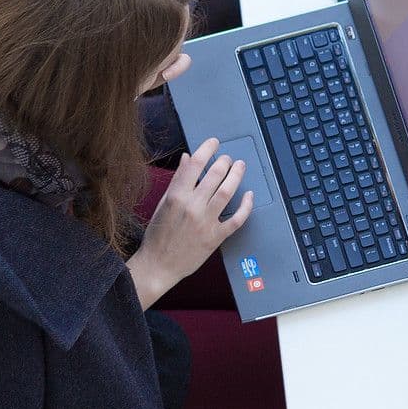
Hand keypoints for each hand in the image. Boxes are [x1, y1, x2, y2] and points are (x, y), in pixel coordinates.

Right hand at [129, 138, 251, 306]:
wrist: (158, 265)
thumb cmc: (158, 235)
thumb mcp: (163, 204)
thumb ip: (177, 181)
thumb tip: (188, 158)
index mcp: (176, 197)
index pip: (194, 165)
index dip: (207, 149)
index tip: (214, 143)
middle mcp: (191, 207)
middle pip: (214, 175)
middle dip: (225, 162)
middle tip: (228, 158)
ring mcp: (205, 222)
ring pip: (227, 192)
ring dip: (236, 176)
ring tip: (240, 166)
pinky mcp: (215, 237)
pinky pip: (236, 219)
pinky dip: (246, 206)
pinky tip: (249, 196)